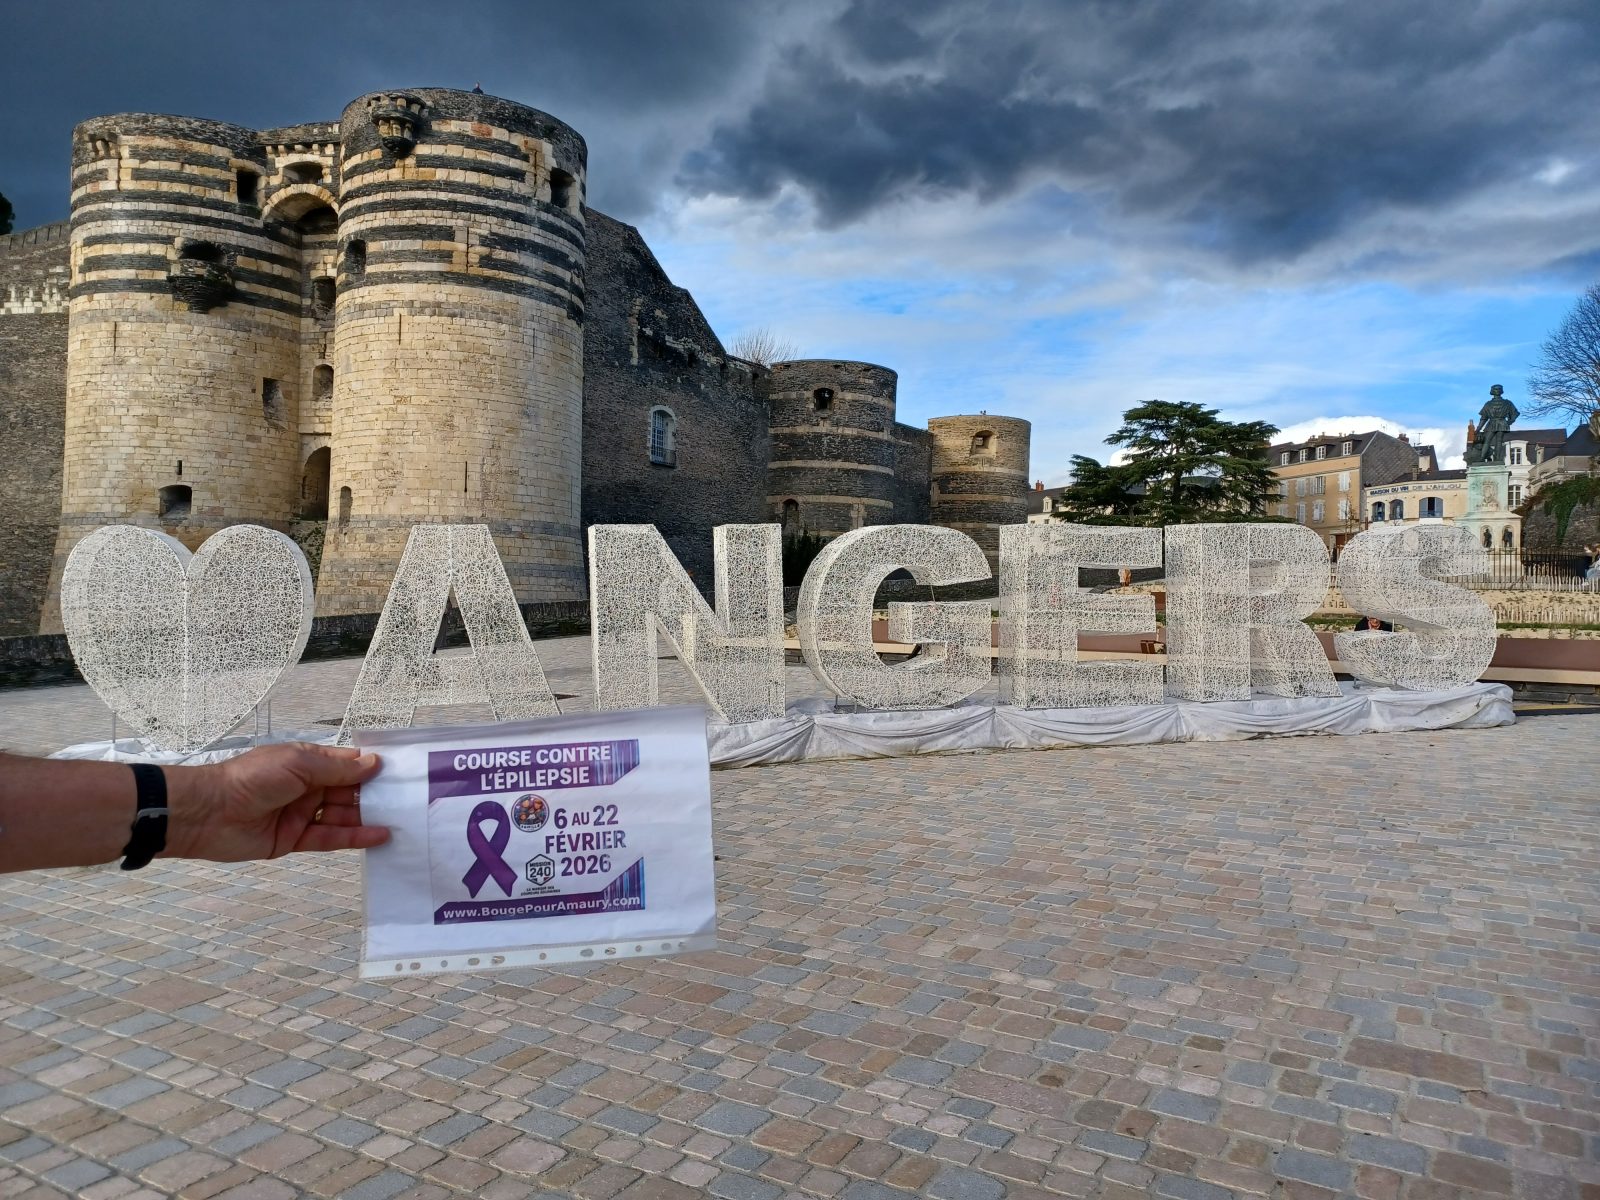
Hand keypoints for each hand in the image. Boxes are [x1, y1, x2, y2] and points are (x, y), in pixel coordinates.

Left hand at [167, 743, 388, 862]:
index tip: (402, 773)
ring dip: (370, 818)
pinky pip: (330, 838)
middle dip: (375, 795)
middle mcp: (307, 787)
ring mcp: (302, 814)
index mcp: (307, 763)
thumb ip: (337, 768)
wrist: (208, 813)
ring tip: (403, 820)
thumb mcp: (298, 764)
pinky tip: (380, 836)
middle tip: (410, 801)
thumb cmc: (251, 778)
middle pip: (349, 792)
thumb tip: (374, 763)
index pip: (347, 765)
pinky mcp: (296, 840)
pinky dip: (355, 837)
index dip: (371, 768)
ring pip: (343, 816)